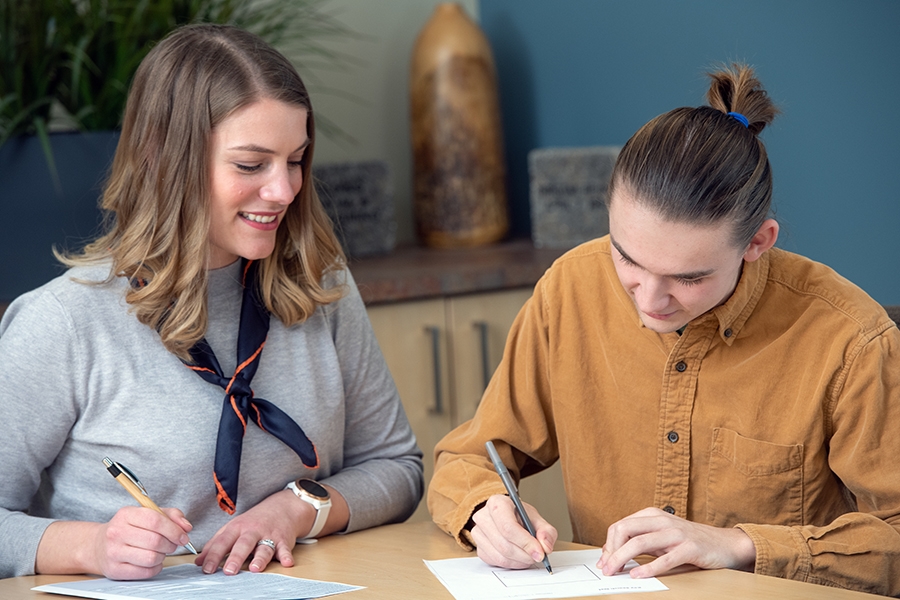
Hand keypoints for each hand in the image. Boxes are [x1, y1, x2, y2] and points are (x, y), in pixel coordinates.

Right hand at [92, 506, 192, 579]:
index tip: (183, 536)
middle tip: (172, 544)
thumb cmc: (129, 528)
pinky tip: (153, 561)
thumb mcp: (147, 514)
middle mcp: (116, 532)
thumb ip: (171, 515)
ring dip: (163, 556)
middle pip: (155, 541)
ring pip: (152, 558)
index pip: (155, 520)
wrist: (98, 546)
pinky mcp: (115, 570)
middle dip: (171, 544)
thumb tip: (186, 527)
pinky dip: (156, 567)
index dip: (174, 530)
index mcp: (126, 514)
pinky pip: (145, 572)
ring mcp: (113, 552)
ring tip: (160, 552)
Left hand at [195, 490, 309, 574]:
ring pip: (264, 547)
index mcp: (237, 528)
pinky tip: (287, 562)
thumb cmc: (254, 521)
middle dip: (236, 557)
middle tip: (229, 571)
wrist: (283, 507)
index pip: (223, 542)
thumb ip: (215, 544)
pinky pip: (285, 549)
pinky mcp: (284, 540)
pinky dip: (287, 556)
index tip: (206, 569)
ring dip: (260, 558)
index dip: (213, 555)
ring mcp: (269, 535)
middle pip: (243, 544)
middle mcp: (253, 531)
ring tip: (255, 568)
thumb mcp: (233, 528)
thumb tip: (199, 562)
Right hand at [469, 494, 556, 568]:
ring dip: (520, 561)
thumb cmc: (520, 516)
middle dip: (525, 555)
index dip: (525, 542)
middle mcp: (483, 516)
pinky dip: (512, 564)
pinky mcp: (479, 548)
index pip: (508, 527)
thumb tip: (545, 546)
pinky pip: (496, 562)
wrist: (508, 517)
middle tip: (538, 556)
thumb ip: (545, 531)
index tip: (540, 552)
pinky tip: (519, 557)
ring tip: (529, 556)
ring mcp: (478, 533)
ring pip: (500, 556)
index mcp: (497, 503)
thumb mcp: (536, 518)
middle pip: (504, 544)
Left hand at [598, 507, 755, 577]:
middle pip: (626, 530)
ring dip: (622, 558)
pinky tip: (638, 575)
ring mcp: (676, 533)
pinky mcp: (690, 548)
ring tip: (614, 571)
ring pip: (640, 542)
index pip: (620, 525)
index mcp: (652, 514)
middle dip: (611, 551)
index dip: (608, 544)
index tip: (603, 561)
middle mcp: (662, 520)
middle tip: (605, 568)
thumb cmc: (689, 541)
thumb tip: (608, 552)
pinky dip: (649, 568)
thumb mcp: (660, 537)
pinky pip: (665, 558)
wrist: (724, 544)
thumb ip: (637, 541)